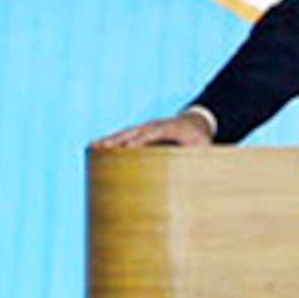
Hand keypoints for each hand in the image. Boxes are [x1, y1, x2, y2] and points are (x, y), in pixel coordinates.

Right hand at [92, 108, 219, 150]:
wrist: (195, 123)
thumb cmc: (200, 139)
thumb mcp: (205, 147)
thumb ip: (202, 157)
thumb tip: (201, 174)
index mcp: (172, 128)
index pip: (155, 132)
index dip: (141, 139)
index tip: (128, 147)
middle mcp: (155, 125)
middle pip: (135, 131)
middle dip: (119, 139)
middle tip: (103, 147)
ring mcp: (146, 128)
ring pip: (125, 133)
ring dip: (110, 140)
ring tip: (92, 146)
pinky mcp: (140, 133)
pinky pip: (124, 137)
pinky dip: (110, 142)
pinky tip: (95, 147)